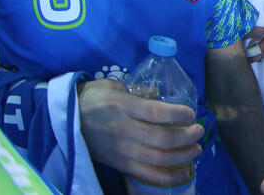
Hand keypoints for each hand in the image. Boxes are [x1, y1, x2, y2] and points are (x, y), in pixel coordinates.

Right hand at [78, 79, 202, 184]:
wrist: (64, 122)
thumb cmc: (92, 99)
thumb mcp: (112, 86)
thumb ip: (138, 91)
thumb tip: (159, 94)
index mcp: (123, 108)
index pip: (156, 112)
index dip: (178, 114)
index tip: (191, 113)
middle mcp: (124, 131)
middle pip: (162, 139)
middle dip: (186, 136)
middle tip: (199, 130)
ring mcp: (123, 151)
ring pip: (159, 159)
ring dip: (183, 156)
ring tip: (197, 149)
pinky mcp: (120, 165)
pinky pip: (147, 175)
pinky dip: (169, 177)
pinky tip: (185, 173)